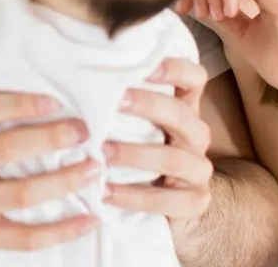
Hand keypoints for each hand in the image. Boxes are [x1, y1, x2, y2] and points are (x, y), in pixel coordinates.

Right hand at [0, 94, 99, 253]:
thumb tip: (7, 62)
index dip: (20, 104)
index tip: (54, 100)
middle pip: (6, 150)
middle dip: (49, 138)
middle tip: (82, 130)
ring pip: (22, 194)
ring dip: (64, 181)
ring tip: (94, 168)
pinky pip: (26, 238)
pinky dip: (61, 231)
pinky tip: (89, 219)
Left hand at [104, 58, 214, 227]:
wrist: (164, 208)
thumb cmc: (138, 155)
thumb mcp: (134, 126)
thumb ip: (121, 104)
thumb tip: (78, 77)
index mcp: (185, 109)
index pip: (195, 79)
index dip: (174, 69)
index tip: (143, 68)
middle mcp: (197, 136)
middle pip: (182, 114)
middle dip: (148, 105)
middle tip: (115, 102)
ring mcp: (199, 170)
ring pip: (174, 158)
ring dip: (134, 154)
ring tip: (101, 153)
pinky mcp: (195, 202)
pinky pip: (166, 200)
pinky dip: (133, 196)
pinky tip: (106, 191)